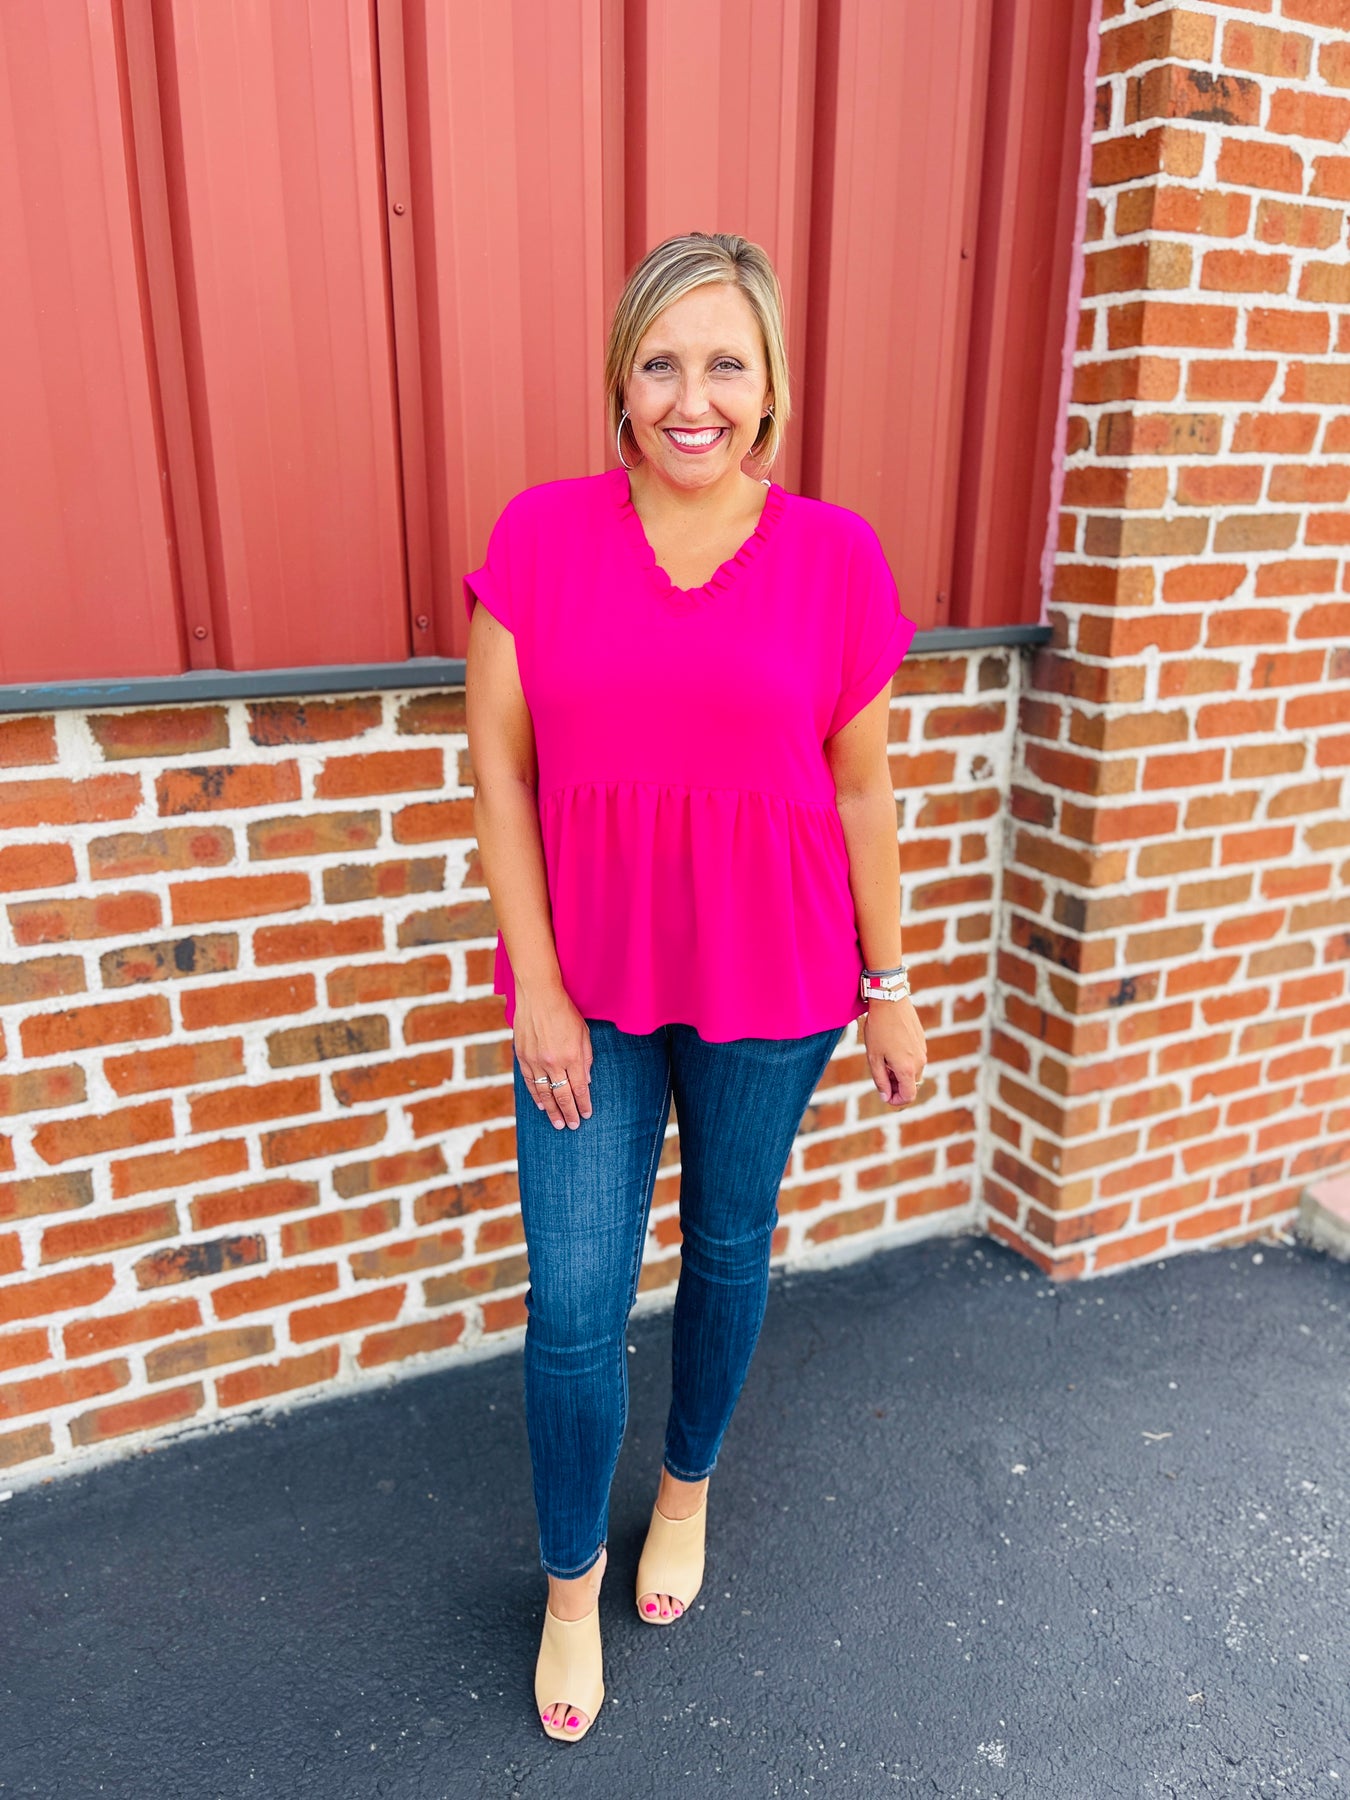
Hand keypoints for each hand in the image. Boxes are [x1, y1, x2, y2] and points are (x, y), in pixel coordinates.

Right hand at [513, 984, 593, 1129]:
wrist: (538, 995)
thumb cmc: (565, 1011)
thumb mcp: (584, 1033)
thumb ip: (586, 1058)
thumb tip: (586, 1082)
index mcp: (572, 1056)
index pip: (580, 1088)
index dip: (583, 1103)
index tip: (586, 1114)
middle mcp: (554, 1061)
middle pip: (562, 1095)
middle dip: (569, 1113)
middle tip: (572, 1126)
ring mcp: (536, 1060)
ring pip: (544, 1093)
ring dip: (551, 1110)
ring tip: (557, 1124)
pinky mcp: (522, 1056)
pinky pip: (529, 1082)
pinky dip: (535, 1095)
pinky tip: (541, 1105)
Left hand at [863, 997, 925, 1107]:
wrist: (891, 1000)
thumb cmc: (879, 1028)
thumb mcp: (874, 1057)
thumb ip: (880, 1080)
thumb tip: (886, 1096)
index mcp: (907, 1069)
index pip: (908, 1096)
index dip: (896, 1101)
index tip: (885, 1095)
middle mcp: (920, 1062)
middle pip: (910, 1085)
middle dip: (896, 1085)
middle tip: (879, 1073)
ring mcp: (922, 1051)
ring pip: (913, 1071)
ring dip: (899, 1072)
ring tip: (883, 1057)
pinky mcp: (922, 1041)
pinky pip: (915, 1058)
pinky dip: (904, 1060)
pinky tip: (891, 1046)